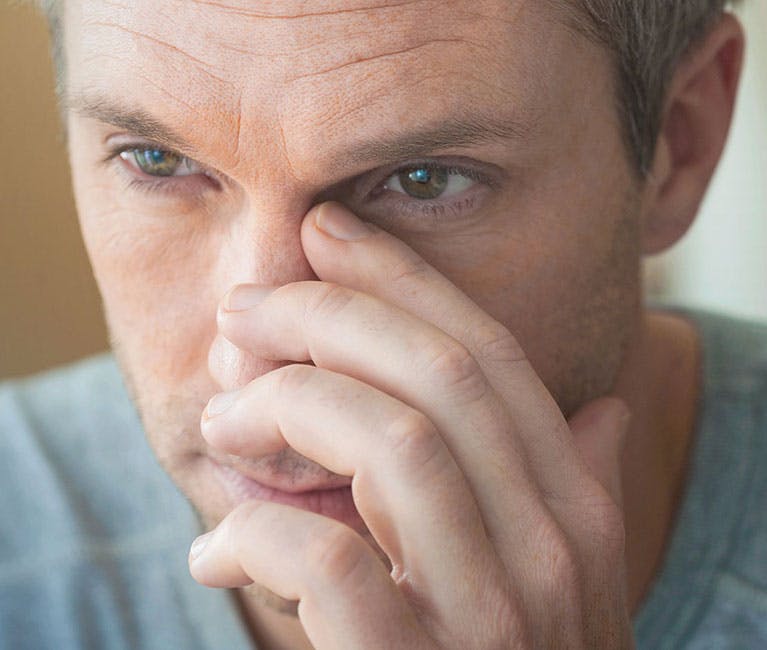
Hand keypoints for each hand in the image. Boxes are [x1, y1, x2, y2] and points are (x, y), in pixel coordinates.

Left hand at [189, 202, 634, 648]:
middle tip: (246, 308)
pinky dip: (257, 533)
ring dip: (284, 409)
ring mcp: (491, 619)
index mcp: (576, 512)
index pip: (485, 354)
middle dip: (327, 316)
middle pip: (437, 375)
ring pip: (388, 442)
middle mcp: (551, 552)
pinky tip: (219, 549)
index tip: (327, 230)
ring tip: (222, 420)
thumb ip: (585, 493)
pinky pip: (327, 564)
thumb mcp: (565, 583)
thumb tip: (603, 415)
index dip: (402, 279)